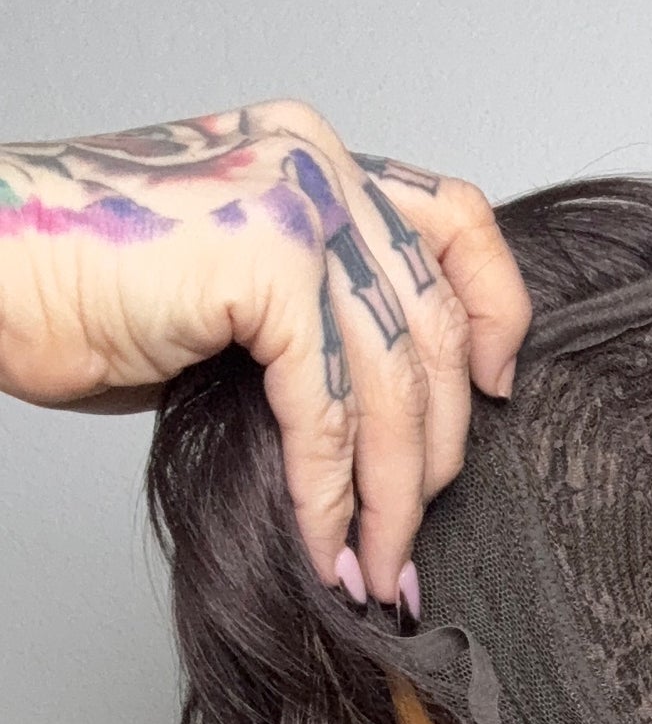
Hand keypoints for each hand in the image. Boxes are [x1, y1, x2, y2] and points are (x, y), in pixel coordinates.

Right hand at [0, 100, 531, 604]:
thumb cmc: (81, 291)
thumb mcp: (232, 293)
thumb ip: (316, 317)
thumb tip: (394, 417)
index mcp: (313, 155)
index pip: (452, 223)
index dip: (494, 310)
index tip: (498, 391)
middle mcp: (314, 160)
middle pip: (431, 326)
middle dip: (437, 452)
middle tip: (410, 538)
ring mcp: (295, 200)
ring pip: (390, 385)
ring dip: (389, 500)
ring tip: (375, 568)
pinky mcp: (265, 261)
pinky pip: (328, 412)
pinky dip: (330, 497)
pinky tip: (325, 548)